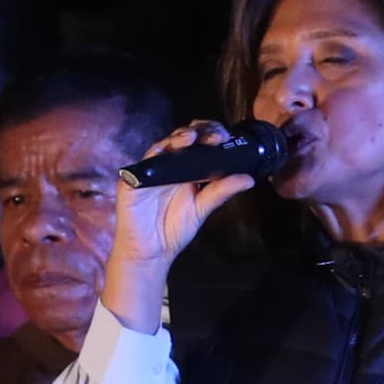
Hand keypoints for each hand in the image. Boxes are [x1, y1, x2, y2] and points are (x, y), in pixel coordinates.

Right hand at [103, 123, 262, 334]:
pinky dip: (156, 153)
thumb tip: (249, 178)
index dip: (212, 134)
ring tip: (193, 138)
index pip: (201, 143)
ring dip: (179, 138)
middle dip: (200, 131)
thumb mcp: (202, 208)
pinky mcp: (135, 178)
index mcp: (187, 169)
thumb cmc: (174, 229)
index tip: (227, 137)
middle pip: (184, 138)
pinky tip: (167, 150)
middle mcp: (170, 165)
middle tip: (216, 136)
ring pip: (165, 144)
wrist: (151, 252)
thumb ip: (222, 192)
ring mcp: (152, 169)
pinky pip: (144, 162)